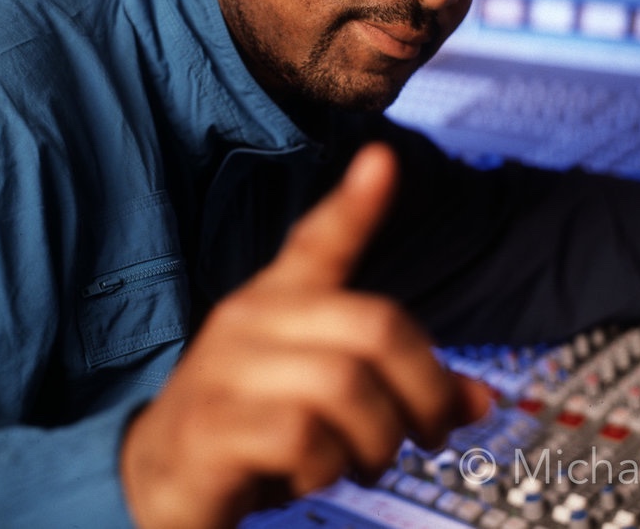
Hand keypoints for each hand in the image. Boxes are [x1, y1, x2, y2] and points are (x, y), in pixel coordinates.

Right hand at [120, 143, 490, 528]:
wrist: (156, 481)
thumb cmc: (252, 427)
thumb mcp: (328, 402)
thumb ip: (397, 387)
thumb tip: (482, 399)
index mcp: (278, 300)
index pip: (318, 240)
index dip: (354, 203)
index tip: (383, 159)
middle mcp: (251, 320)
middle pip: (374, 325)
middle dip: (425, 388)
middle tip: (428, 433)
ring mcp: (226, 370)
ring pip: (345, 385)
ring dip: (377, 439)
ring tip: (366, 461)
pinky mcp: (209, 428)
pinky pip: (302, 437)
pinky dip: (326, 467)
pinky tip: (310, 475)